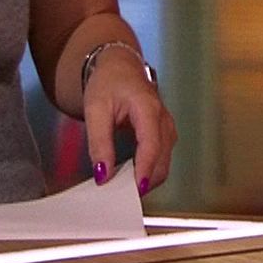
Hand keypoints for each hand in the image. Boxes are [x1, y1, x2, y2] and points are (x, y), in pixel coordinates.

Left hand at [83, 49, 174, 196]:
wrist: (119, 66)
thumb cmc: (108, 82)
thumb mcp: (95, 109)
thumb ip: (99, 143)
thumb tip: (103, 174)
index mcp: (149, 108)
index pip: (151, 146)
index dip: (144, 171)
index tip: (135, 191)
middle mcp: (163, 120)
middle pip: (162, 160)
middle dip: (145, 180)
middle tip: (121, 196)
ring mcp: (167, 128)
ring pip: (164, 163)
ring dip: (147, 178)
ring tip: (123, 188)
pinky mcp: (164, 134)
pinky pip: (161, 159)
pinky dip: (148, 171)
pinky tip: (131, 177)